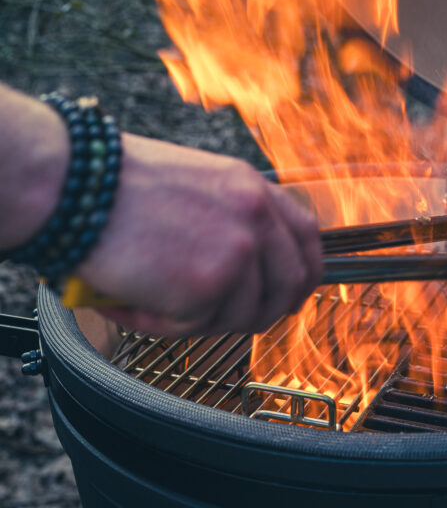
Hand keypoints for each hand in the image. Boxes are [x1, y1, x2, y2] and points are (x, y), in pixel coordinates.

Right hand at [78, 133, 321, 337]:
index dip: (303, 275)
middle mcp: (257, 218)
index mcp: (256, 190)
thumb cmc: (120, 183)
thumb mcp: (200, 183)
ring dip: (201, 318)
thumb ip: (235, 218)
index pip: (308, 239)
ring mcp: (237, 252)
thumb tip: (251, 267)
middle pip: (290, 286)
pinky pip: (197, 327)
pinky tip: (135, 300)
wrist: (73, 182)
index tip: (288, 294)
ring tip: (157, 298)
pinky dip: (163, 325)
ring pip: (243, 314)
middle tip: (223, 316)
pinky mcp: (208, 286)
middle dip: (263, 311)